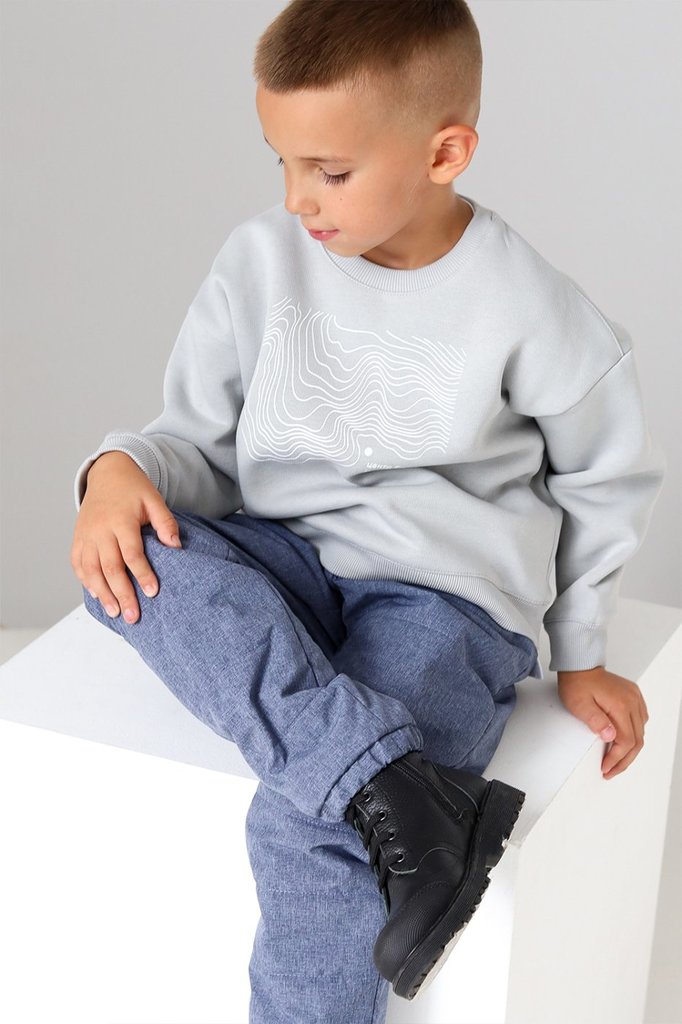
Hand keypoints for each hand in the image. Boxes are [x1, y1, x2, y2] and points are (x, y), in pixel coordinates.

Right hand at [70, 451, 182, 624]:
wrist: (108, 473)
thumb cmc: (134, 489)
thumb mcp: (154, 500)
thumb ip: (166, 523)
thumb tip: (176, 547)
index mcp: (121, 520)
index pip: (132, 553)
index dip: (142, 574)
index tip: (153, 592)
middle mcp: (100, 530)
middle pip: (110, 567)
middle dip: (122, 594)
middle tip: (133, 616)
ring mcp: (86, 535)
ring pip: (90, 570)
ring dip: (102, 594)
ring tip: (115, 613)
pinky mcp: (78, 538)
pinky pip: (78, 564)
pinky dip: (86, 581)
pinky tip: (97, 596)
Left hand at [556, 666, 648, 779]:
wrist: (580, 664)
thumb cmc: (577, 683)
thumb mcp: (580, 705)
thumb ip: (596, 721)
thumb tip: (610, 737)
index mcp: (621, 705)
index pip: (626, 741)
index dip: (617, 758)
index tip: (606, 767)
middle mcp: (632, 701)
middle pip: (637, 740)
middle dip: (624, 760)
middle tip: (611, 770)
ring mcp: (634, 698)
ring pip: (641, 732)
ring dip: (630, 749)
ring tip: (616, 760)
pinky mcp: (633, 696)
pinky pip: (640, 720)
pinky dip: (634, 734)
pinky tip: (623, 741)